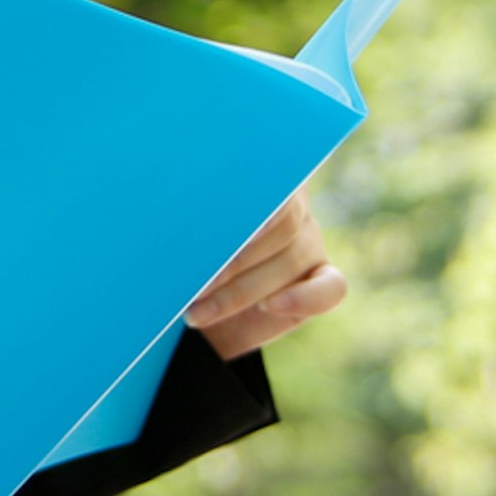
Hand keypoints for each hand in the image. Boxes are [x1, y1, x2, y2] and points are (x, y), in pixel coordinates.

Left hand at [183, 190, 343, 361]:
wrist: (204, 301)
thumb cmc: (187, 258)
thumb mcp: (183, 238)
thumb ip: (188, 222)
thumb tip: (165, 209)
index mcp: (261, 184)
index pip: (268, 183)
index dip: (247, 205)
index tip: (215, 225)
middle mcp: (293, 208)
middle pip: (280, 225)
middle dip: (230, 260)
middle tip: (189, 283)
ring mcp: (310, 242)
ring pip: (291, 258)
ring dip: (240, 289)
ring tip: (196, 312)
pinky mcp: (323, 278)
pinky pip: (331, 288)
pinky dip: (301, 298)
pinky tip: (267, 306)